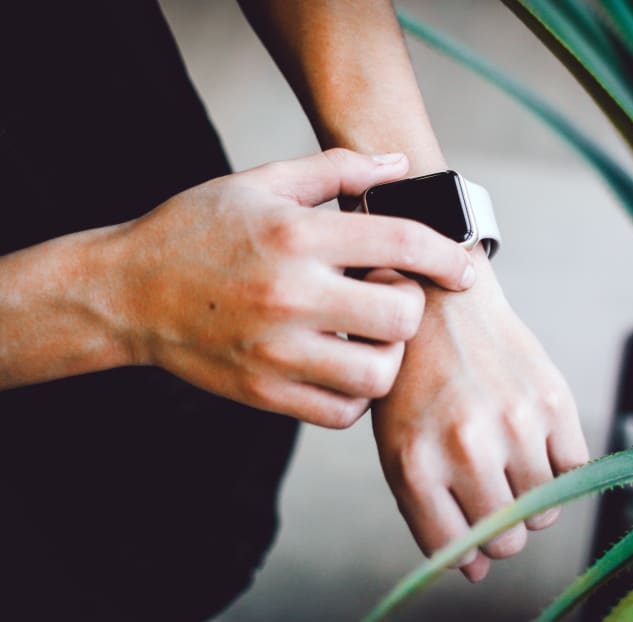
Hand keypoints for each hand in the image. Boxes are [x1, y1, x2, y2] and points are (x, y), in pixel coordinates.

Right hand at [109, 149, 475, 427]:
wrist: (125, 292)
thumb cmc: (196, 231)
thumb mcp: (261, 183)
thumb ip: (336, 167)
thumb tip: (400, 164)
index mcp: (295, 236)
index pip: (400, 241)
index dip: (447, 254)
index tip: (464, 267)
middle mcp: (290, 295)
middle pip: (400, 316)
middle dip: (411, 304)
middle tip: (388, 293)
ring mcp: (276, 352)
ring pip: (378, 374)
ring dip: (388, 354)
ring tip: (365, 332)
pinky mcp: (263, 393)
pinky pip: (342, 411)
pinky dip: (355, 392)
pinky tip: (341, 364)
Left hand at [372, 250, 588, 581]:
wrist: (441, 305)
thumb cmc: (412, 381)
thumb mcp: (398, 445)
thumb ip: (428, 513)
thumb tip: (475, 575)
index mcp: (415, 464)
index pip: (457, 550)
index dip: (466, 548)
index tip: (468, 526)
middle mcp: (465, 447)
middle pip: (507, 539)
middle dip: (500, 527)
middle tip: (490, 489)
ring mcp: (514, 422)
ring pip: (545, 510)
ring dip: (531, 496)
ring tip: (508, 456)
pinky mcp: (553, 400)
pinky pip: (575, 469)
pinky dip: (560, 465)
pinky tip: (533, 436)